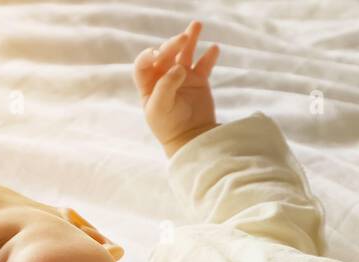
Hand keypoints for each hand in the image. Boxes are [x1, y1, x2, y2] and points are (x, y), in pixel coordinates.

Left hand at [134, 20, 220, 157]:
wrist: (189, 139)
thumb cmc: (168, 126)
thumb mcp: (159, 108)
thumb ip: (166, 86)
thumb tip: (179, 67)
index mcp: (147, 83)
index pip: (143, 62)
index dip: (148, 55)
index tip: (156, 55)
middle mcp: (163, 76)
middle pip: (165, 53)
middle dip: (172, 44)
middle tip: (183, 38)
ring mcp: (182, 76)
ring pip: (184, 53)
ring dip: (190, 39)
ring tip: (196, 25)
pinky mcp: (198, 80)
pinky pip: (204, 64)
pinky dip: (209, 56)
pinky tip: (214, 48)